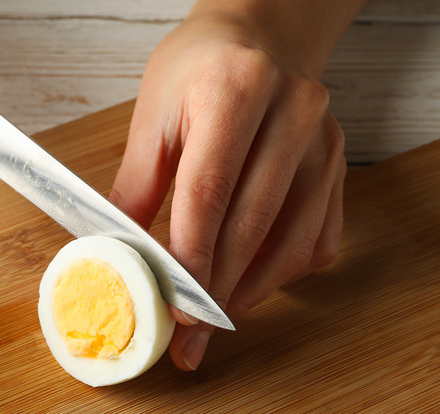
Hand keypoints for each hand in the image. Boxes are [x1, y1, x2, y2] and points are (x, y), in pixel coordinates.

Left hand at [110, 0, 365, 370]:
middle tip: (190, 336)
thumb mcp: (154, 112)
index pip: (209, 191)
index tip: (174, 305)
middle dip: (216, 290)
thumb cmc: (200, 67)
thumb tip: (118, 249)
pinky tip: (251, 285)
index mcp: (234, 91)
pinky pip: (317, 237)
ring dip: (251, 291)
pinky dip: (283, 272)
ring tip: (215, 322)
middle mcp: (292, 114)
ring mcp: (323, 143)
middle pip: (252, 223)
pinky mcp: (337, 166)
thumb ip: (137, 183)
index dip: (190, 255)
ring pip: (291, 240)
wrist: (261, 35)